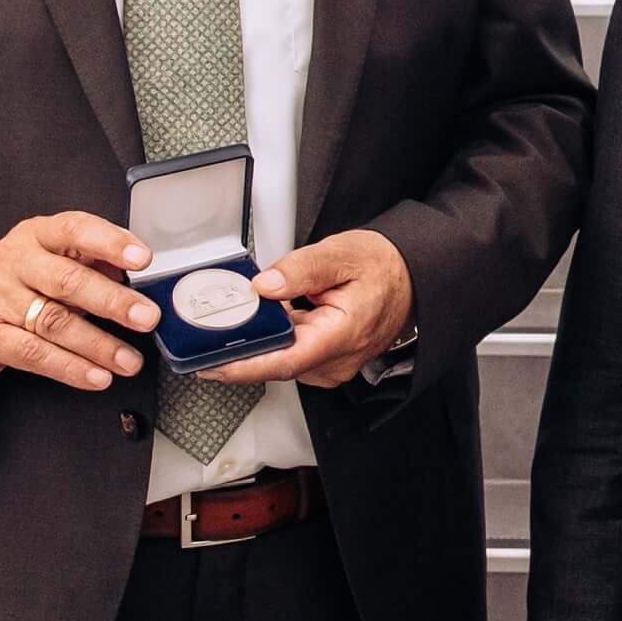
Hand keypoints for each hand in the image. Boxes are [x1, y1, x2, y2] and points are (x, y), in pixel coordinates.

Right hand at [0, 211, 158, 392]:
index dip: (109, 242)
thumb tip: (135, 274)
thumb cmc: (16, 288)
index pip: (74, 229)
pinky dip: (70, 367)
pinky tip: (96, 376)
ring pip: (53, 321)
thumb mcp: (50, 264)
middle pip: (67, 280)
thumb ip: (90, 263)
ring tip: (129, 360)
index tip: (141, 258)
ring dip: (99, 344)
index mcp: (35, 236)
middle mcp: (12, 262)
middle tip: (146, 317)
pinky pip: (34, 354)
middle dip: (113, 301)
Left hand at [207, 229, 414, 387]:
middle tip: (210, 332)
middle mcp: (340, 359)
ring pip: (284, 361)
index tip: (211, 365)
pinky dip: (277, 342)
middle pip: (278, 363)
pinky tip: (271, 323)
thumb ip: (300, 269)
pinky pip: (294, 357)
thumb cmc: (383, 267)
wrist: (411, 277)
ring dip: (261, 344)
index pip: (285, 361)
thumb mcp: (341, 254)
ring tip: (242, 320)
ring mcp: (335, 365)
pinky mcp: (330, 364)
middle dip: (243, 349)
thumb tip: (264, 286)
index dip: (244, 366)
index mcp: (343, 333)